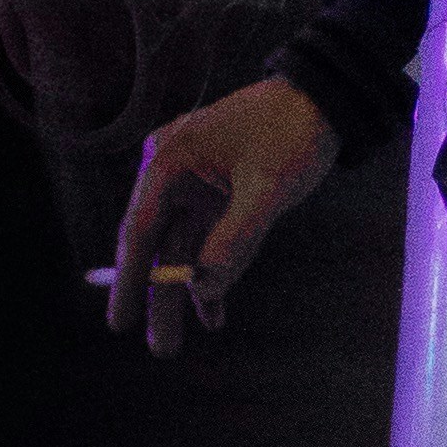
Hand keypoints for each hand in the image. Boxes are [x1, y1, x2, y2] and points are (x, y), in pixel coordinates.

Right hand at [106, 76, 340, 353]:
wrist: (327, 97)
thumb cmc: (293, 131)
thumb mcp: (268, 187)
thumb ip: (235, 238)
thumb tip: (203, 286)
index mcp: (171, 159)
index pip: (141, 230)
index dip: (130, 280)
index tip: (119, 323)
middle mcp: (173, 170)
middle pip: (159, 245)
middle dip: (159, 297)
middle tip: (161, 349)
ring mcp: (194, 182)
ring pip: (182, 247)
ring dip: (187, 291)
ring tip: (179, 342)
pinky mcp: (216, 191)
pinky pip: (207, 238)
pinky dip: (212, 269)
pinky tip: (213, 311)